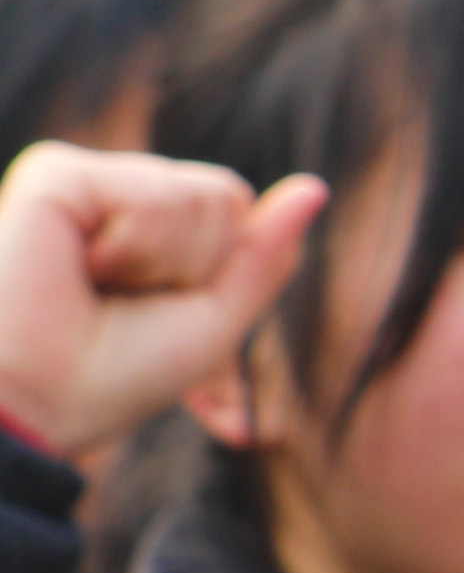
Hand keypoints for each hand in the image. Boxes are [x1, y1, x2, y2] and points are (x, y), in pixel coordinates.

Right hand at [0, 145, 321, 461]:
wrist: (41, 399)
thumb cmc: (117, 373)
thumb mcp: (217, 318)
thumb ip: (262, 254)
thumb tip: (313, 188)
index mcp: (151, 228)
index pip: (237, 209)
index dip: (220, 271)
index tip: (161, 314)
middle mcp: (116, 197)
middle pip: (226, 197)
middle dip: (196, 267)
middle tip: (123, 301)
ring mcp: (86, 182)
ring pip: (198, 195)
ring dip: (164, 262)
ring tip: (97, 283)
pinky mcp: (55, 173)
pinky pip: (152, 195)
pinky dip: (134, 245)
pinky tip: (80, 262)